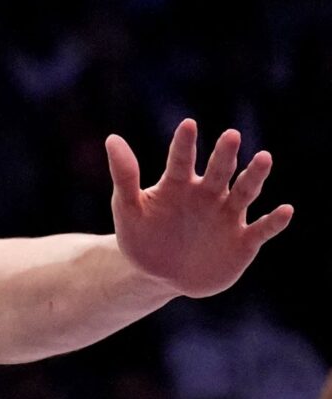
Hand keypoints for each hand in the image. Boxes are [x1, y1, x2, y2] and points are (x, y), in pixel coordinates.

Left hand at [107, 119, 292, 297]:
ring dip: (255, 176)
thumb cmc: (140, 236)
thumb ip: (124, 175)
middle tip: (231, 135)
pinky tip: (286, 209)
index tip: (189, 124)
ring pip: (244, 192)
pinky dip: (274, 221)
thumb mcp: (128, 208)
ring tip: (264, 157)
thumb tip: (112, 138)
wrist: (158, 275)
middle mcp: (206, 194)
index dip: (184, 143)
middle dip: (225, 154)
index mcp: (178, 184)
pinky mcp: (243, 241)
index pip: (181, 160)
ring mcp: (227, 216)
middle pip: (219, 170)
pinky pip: (262, 229)